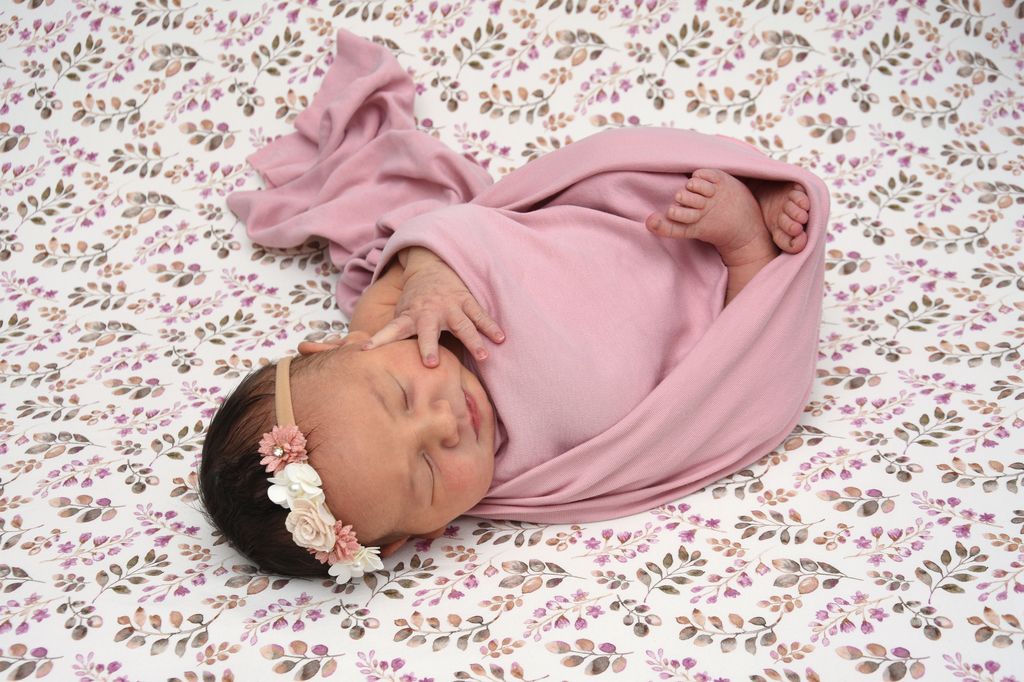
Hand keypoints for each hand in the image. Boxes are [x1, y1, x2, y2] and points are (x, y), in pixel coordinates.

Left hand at [361, 247, 504, 366]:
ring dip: (473, 340)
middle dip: (428, 346)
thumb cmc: (414, 300)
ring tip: (484, 357)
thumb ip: (392, 335)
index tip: (368, 350)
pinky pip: (480, 315)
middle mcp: (430, 313)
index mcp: (410, 317)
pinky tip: (501, 338)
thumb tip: (367, 358)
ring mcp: (450, 306)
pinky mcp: (466, 301)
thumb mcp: (399, 313)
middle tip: (430, 364)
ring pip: (463, 325)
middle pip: (429, 331)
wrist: (431, 266)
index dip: (381, 340)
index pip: (392, 330)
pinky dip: (490, 326)